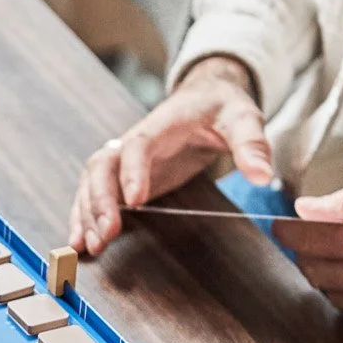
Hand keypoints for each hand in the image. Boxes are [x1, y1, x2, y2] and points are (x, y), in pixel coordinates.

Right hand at [70, 56, 274, 254]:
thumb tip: (262, 175)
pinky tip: (80, 242)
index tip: (135, 201)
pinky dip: (84, 216)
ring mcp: (126, 159)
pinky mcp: (125, 175)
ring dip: (87, 213)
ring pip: (92, 182)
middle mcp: (135, 141)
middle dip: (99, 201)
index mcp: (162, 124)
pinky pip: (95, 193)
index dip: (133, 171)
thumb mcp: (243, 118)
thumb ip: (251, 144)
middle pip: (103, 165)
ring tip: (90, 246)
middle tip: (106, 234)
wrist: (205, 97)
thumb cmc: (221, 106)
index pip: (138, 145)